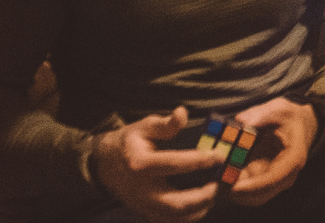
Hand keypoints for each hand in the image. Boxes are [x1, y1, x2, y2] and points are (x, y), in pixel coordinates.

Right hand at [92, 107, 222, 221]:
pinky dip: (188, 217)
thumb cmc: (129, 142)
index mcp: (140, 163)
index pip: (173, 164)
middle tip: (218, 184)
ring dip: (198, 209)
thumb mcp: (144, 127)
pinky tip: (202, 205)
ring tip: (213, 194)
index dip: (198, 160)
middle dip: (201, 196)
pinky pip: (168, 221)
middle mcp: (141, 189)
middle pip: (175, 202)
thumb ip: (165, 124)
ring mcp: (142, 204)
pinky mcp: (145, 212)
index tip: (218, 156)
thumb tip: (183, 113)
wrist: (105, 164)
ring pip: (173, 216)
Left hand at [223, 96, 319, 206]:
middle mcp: (286, 175)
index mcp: (293, 159)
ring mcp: (276, 181)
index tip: (233, 186)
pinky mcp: (265, 180)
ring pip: (253, 197)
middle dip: (238, 193)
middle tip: (217, 184)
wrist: (299, 123)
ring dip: (234, 192)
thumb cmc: (289, 117)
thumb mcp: (277, 109)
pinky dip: (235, 187)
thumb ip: (260, 115)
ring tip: (216, 181)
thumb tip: (241, 121)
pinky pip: (249, 191)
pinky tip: (221, 177)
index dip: (252, 186)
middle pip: (261, 195)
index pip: (273, 180)